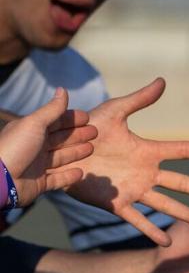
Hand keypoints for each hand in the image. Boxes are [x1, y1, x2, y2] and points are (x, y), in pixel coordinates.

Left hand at [0, 89, 96, 203]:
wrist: (0, 180)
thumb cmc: (16, 147)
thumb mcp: (34, 123)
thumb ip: (52, 109)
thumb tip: (63, 89)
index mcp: (31, 130)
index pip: (55, 122)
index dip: (71, 119)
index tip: (89, 118)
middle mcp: (34, 147)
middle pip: (60, 139)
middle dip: (77, 135)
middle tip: (95, 133)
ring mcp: (36, 166)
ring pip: (61, 158)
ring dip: (76, 153)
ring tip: (92, 149)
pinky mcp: (39, 183)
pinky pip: (58, 179)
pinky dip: (70, 176)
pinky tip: (81, 173)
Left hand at [69, 79, 188, 245]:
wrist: (56, 151)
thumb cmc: (82, 128)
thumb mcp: (112, 112)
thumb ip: (138, 100)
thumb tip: (163, 81)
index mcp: (147, 150)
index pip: (181, 150)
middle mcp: (145, 172)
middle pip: (181, 183)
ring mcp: (132, 189)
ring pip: (165, 204)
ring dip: (186, 214)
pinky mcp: (115, 202)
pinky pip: (136, 219)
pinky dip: (150, 230)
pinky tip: (166, 242)